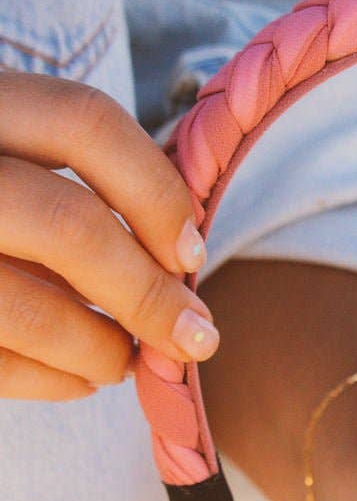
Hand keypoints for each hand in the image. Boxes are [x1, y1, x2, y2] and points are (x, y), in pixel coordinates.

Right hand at [0, 71, 220, 399]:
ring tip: (127, 360)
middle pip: (69, 224)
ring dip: (103, 348)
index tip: (192, 251)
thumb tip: (179, 257)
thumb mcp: (6, 153)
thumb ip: (75, 179)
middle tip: (194, 336)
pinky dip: (53, 379)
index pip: (84, 122)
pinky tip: (80, 379)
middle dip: (148, 293)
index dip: (154, 189)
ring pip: (31, 309)